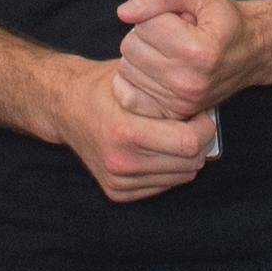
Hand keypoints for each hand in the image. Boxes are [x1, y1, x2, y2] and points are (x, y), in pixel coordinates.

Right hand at [43, 58, 222, 203]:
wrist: (65, 108)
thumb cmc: (104, 88)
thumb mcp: (135, 78)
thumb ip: (168, 93)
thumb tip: (207, 102)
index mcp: (125, 132)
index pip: (189, 143)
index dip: (204, 128)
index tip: (201, 114)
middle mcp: (121, 162)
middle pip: (190, 163)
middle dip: (199, 143)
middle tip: (192, 124)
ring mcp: (118, 180)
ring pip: (181, 177)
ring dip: (185, 157)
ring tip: (173, 135)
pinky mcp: (117, 192)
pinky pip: (164, 185)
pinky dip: (169, 168)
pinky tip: (157, 149)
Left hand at [108, 0, 264, 124]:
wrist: (250, 52)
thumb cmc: (223, 19)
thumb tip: (124, 12)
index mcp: (197, 50)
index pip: (143, 24)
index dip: (155, 13)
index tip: (177, 18)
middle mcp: (188, 80)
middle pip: (131, 47)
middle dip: (146, 34)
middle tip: (172, 35)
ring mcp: (180, 100)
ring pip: (127, 68)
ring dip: (142, 56)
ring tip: (169, 52)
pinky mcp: (173, 111)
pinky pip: (128, 94)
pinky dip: (135, 79)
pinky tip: (154, 70)